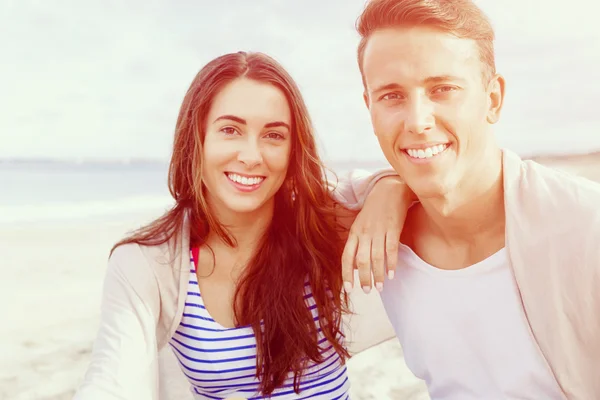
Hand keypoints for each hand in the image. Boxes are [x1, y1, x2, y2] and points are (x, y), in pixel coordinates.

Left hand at [341, 176, 413, 292]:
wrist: (389, 190)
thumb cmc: (374, 211)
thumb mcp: (361, 225)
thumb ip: (358, 244)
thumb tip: (356, 266)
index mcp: (354, 233)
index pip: (347, 257)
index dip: (346, 274)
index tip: (348, 289)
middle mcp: (364, 233)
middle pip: (362, 260)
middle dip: (364, 279)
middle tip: (367, 291)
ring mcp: (379, 230)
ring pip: (376, 257)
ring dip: (378, 275)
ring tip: (380, 287)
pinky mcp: (393, 228)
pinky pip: (391, 249)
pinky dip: (391, 263)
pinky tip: (392, 274)